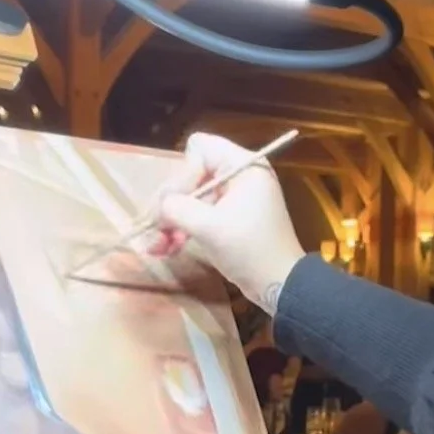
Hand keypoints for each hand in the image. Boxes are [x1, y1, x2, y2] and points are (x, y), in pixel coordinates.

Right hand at [148, 132, 304, 313]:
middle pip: (191, 174)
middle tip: (153, 227)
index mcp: (243, 165)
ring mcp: (235, 197)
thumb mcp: (209, 227)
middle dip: (170, 203)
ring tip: (155, 247)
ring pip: (191, 198)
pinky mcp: (230, 218)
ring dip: (171, 221)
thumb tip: (160, 206)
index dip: (182, 175)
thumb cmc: (249, 250)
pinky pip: (199, 214)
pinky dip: (183, 229)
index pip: (199, 149)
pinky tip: (164, 249)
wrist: (280, 284)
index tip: (173, 205)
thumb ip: (177, 208)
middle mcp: (239, 174)